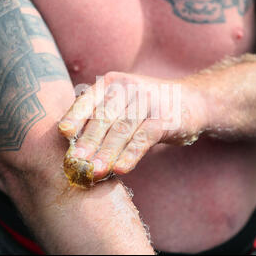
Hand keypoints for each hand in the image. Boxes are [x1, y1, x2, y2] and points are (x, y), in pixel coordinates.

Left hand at [58, 71, 206, 182]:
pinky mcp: (165, 118)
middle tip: (75, 162)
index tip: (64, 133)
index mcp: (113, 83)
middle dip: (89, 141)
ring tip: (94, 171)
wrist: (192, 101)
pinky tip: (120, 169)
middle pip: (104, 117)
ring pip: (122, 129)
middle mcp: (129, 88)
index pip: (89, 99)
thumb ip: (101, 116)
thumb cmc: (147, 107)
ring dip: (107, 153)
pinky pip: (144, 138)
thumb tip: (71, 145)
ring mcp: (149, 101)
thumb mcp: (123, 102)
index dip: (76, 116)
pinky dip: (131, 155)